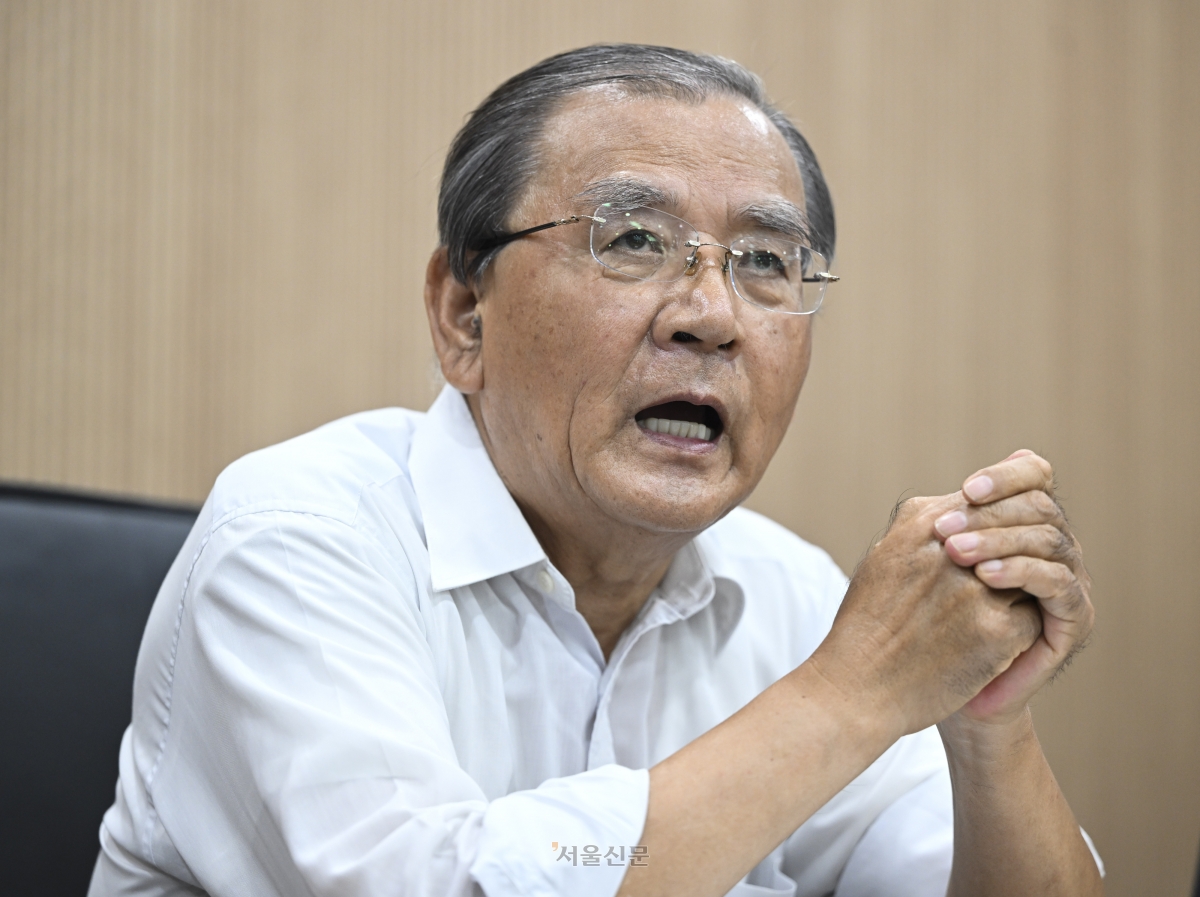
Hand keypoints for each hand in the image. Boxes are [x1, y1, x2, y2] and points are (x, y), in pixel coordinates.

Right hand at [809, 482, 1044, 738]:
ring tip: (993, 617)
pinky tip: (990, 647)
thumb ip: (923, 525)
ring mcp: (976, 590)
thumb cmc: (868, 626)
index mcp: (920, 526)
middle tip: (1001, 588)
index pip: (985, 503)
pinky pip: (1033, 619)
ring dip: (1018, 595)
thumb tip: (965, 500)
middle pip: (1013, 536)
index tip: (991, 555)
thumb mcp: (885, 558)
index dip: (997, 526)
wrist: (856, 689)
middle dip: (1014, 559)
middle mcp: (950, 550)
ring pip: (1028, 576)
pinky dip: (1018, 633)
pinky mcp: (997, 631)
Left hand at [933, 450, 1093, 726]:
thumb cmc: (924, 621)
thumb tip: (918, 502)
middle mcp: (1051, 545)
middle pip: (1040, 505)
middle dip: (991, 512)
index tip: (965, 489)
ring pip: (1050, 539)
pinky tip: (986, 577)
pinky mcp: (1074, 617)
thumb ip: (935, 532)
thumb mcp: (927, 566)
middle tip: (944, 528)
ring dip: (1000, 540)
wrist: (943, 689)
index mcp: (1021, 522)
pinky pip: (1058, 582)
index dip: (1004, 476)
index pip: (1033, 475)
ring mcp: (1068, 579)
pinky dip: (1022, 572)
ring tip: (955, 552)